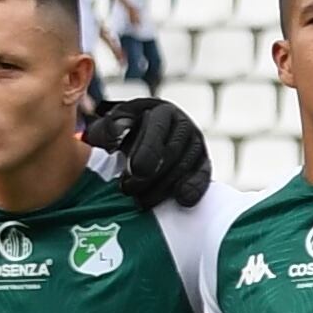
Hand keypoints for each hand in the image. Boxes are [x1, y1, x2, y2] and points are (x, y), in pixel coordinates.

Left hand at [78, 91, 211, 208]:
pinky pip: (203, 176)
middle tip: (127, 190)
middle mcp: (183, 124)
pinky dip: (194, 188)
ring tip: (141, 201)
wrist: (149, 137)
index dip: (147, 150)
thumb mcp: (113, 124)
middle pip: (172, 151)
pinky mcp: (204, 163)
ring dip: (164, 187)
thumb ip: (108, 128)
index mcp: (161, 111)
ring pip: (185, 166)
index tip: (133, 170)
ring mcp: (196, 144)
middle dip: (151, 174)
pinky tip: (182, 200)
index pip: (157, 129)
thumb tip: (109, 137)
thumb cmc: (126, 132)